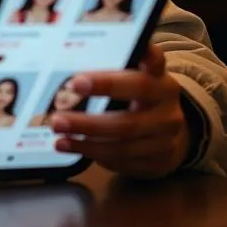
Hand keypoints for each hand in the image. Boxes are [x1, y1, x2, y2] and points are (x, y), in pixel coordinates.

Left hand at [49, 45, 189, 179]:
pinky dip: (93, 153)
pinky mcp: (159, 161)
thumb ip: (113, 74)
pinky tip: (72, 146)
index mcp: (160, 81)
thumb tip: (68, 77)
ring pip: (123, 143)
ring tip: (58, 134)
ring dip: (86, 140)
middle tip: (58, 115)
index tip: (82, 77)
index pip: (151, 66)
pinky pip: (121, 160)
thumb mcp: (134, 80)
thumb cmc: (139, 98)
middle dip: (90, 119)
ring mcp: (166, 139)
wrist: (169, 134)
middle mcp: (168, 109)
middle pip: (128, 118)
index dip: (127, 66)